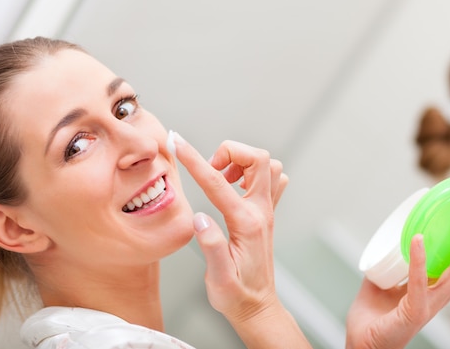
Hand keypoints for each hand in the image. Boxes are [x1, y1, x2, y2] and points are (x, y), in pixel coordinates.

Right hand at [170, 133, 308, 348]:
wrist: (257, 307)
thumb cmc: (235, 295)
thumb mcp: (217, 278)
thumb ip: (211, 246)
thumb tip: (200, 217)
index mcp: (245, 223)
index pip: (216, 182)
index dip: (193, 159)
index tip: (176, 142)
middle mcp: (261, 212)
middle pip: (257, 158)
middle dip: (229, 152)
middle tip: (210, 169)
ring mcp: (267, 211)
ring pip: (268, 165)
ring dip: (243, 161)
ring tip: (223, 178)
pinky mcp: (267, 214)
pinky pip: (272, 179)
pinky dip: (255, 173)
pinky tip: (237, 187)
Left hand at [346, 212, 449, 348]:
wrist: (360, 344)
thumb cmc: (373, 319)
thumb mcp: (384, 285)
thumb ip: (390, 268)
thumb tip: (387, 245)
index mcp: (436, 292)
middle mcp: (439, 299)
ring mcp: (428, 306)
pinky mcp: (412, 312)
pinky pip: (419, 283)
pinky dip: (420, 260)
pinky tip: (418, 240)